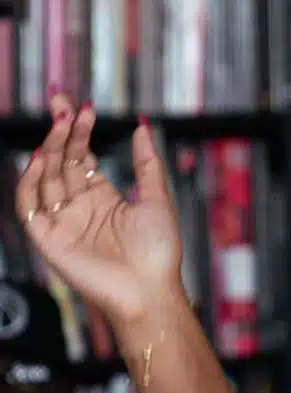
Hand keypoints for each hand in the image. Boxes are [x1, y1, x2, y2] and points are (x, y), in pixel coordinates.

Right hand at [16, 92, 183, 328]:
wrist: (151, 288)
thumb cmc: (159, 251)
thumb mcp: (157, 198)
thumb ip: (146, 163)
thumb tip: (143, 126)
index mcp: (101, 198)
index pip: (79, 157)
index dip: (79, 130)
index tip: (83, 105)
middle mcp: (77, 207)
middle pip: (60, 161)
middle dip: (61, 131)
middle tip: (65, 103)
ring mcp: (61, 222)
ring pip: (45, 177)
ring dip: (51, 147)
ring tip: (64, 122)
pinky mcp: (48, 239)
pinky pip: (30, 206)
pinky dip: (30, 182)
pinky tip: (41, 158)